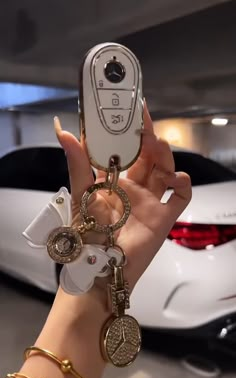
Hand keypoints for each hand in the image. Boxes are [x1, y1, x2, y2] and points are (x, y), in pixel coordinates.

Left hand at [54, 102, 191, 291]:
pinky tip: (174, 177)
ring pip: (164, 170)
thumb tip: (62, 129)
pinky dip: (182, 184)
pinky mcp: (163, 217)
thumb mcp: (81, 193)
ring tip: (156, 143)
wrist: (99, 267)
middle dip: (147, 137)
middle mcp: (133, 187)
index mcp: (112, 180)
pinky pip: (180, 196)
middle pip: (147, 156)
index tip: (128, 109)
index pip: (123, 150)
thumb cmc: (87, 232)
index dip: (126, 130)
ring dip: (163, 154)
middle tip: (145, 119)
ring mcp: (150, 201)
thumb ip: (77, 162)